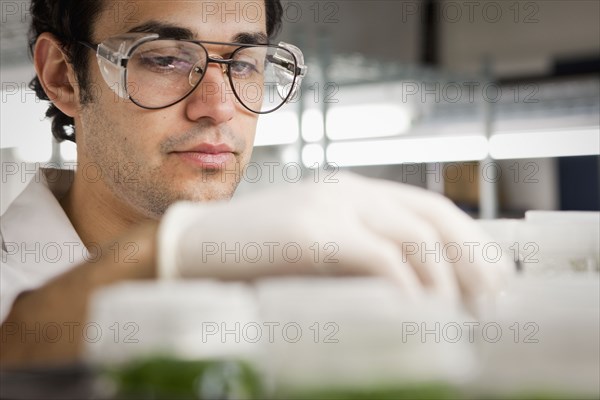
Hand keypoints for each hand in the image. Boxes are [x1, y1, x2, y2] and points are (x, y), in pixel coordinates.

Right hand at [157, 172, 512, 303]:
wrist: (192, 250)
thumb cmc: (253, 256)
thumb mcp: (315, 244)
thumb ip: (356, 249)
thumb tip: (412, 285)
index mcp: (350, 189)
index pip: (428, 205)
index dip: (469, 239)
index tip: (492, 277)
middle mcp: (346, 190)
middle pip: (432, 215)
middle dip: (472, 259)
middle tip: (493, 301)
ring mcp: (329, 205)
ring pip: (413, 236)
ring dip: (444, 279)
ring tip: (460, 315)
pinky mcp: (312, 232)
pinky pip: (378, 258)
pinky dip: (405, 287)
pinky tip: (417, 312)